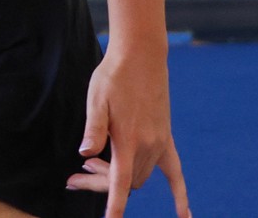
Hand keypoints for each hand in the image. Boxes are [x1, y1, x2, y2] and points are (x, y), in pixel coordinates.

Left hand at [65, 46, 190, 216]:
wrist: (141, 55)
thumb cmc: (113, 75)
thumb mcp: (96, 98)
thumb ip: (94, 128)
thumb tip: (84, 153)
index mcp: (129, 140)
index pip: (119, 183)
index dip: (113, 205)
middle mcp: (148, 146)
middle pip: (124, 181)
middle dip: (99, 183)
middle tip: (73, 178)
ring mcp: (159, 142)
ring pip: (139, 176)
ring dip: (116, 178)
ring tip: (88, 164)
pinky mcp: (165, 136)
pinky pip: (175, 172)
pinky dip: (179, 195)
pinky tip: (184, 216)